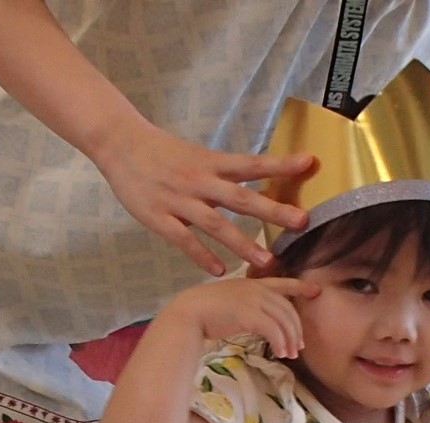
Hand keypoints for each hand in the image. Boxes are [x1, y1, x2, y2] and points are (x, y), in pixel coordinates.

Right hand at [86, 117, 313, 273]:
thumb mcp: (197, 154)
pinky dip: (202, 256)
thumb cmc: (161, 151)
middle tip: (302, 221)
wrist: (120, 143)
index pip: (253, 163)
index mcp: (211, 162)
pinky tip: (219, 271)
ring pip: (216, 225)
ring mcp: (179, 201)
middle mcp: (200, 181)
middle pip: (242, 197)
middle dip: (272, 210)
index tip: (309, 162)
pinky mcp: (159, 217)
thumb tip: (256, 180)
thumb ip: (223, 172)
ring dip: (243, 244)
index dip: (280, 163)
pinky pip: (184, 240)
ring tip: (267, 261)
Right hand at [169, 276, 319, 358]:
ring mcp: (254, 300)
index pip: (283, 282)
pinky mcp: (250, 314)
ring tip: (291, 354)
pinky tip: (281, 353)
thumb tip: (259, 321)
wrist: (190, 312)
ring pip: (284, 320)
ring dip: (290, 339)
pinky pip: (274, 330)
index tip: (316, 291)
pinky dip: (280, 343)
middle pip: (288, 308)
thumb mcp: (229, 301)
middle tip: (299, 345)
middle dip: (296, 328)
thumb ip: (247, 305)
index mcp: (253, 283)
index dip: (302, 287)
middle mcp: (257, 288)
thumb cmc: (204, 310)